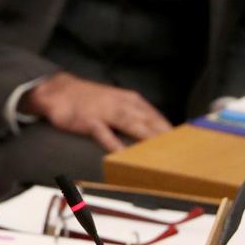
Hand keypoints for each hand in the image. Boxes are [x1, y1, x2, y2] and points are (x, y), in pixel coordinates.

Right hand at [22, 72, 171, 150]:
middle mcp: (122, 104)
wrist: (58, 90)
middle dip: (165, 138)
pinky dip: (114, 144)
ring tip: (161, 154)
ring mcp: (105, 112)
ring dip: (147, 139)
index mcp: (131, 100)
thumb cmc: (91, 100)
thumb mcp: (116, 102)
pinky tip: (123, 155)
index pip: (157, 117)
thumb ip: (135, 116)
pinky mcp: (89, 120)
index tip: (187, 147)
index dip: (172, 132)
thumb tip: (155, 133)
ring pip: (132, 125)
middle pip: (149, 122)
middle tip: (180, 155)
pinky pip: (104, 134)